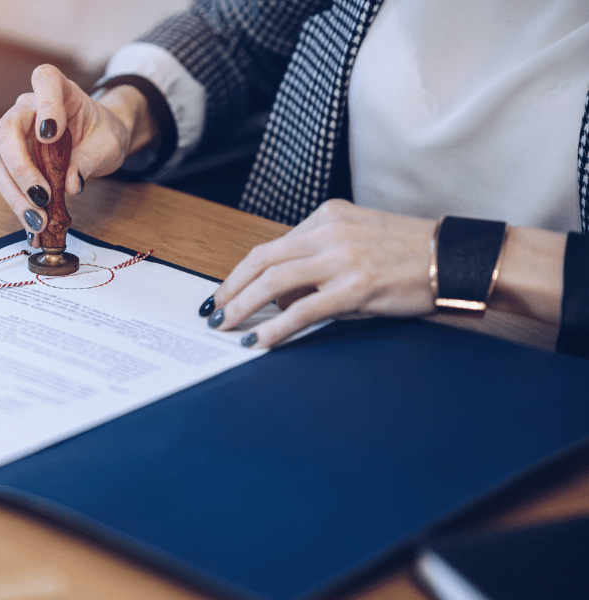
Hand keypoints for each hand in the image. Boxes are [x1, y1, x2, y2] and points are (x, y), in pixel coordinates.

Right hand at [0, 64, 152, 246]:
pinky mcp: (11, 159)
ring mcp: (16, 134)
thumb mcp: (108, 144)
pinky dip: (18, 203)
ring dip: (15, 194)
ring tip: (37, 220)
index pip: (45, 80)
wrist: (99, 140)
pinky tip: (33, 223)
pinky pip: (5, 180)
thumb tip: (71, 184)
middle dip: (21, 168)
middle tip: (41, 197)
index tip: (51, 133)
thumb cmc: (103, 133)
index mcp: (58, 89)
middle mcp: (28, 108)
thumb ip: (90, 159)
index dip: (45, 105)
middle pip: (7, 130)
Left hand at [205, 199, 437, 346]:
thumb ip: (317, 260)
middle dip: (230, 289)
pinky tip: (261, 340)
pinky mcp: (356, 287)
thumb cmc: (410, 254)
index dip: (241, 272)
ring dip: (243, 307)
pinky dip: (275, 327)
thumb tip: (280, 295)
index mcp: (327, 217)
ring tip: (226, 327)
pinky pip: (303, 309)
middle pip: (263, 260)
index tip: (224, 291)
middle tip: (213, 312)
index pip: (270, 246)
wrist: (457, 259)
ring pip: (274, 282)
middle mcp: (329, 232)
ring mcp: (342, 258)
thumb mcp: (357, 241)